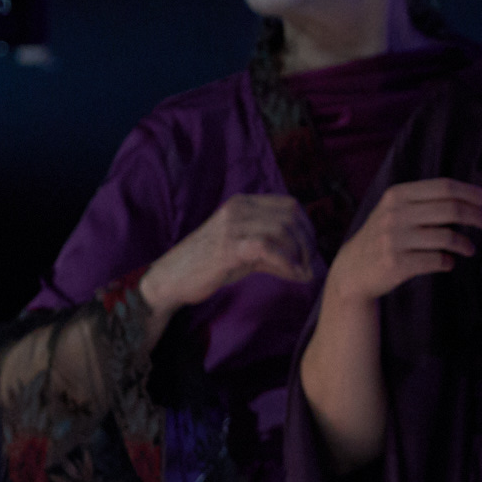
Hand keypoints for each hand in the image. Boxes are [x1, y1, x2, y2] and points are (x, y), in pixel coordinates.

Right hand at [140, 193, 317, 320]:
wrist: (170, 278)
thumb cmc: (207, 265)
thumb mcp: (245, 252)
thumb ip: (273, 253)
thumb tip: (307, 267)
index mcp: (243, 203)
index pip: (289, 205)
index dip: (307, 227)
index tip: (311, 249)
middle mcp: (238, 208)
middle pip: (290, 216)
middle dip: (307, 242)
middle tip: (310, 264)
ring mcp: (232, 225)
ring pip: (282, 230)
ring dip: (299, 254)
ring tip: (303, 272)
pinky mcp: (227, 247)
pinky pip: (267, 248)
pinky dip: (287, 262)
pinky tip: (294, 275)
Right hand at [325, 179, 481, 304]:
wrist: (352, 270)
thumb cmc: (384, 236)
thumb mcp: (395, 210)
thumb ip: (423, 201)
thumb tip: (469, 198)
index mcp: (397, 194)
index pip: (444, 187)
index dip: (471, 192)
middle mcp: (395, 214)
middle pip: (450, 209)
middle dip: (476, 215)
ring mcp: (394, 239)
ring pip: (446, 237)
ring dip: (465, 244)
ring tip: (469, 249)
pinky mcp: (396, 263)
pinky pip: (437, 260)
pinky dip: (448, 262)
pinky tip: (448, 262)